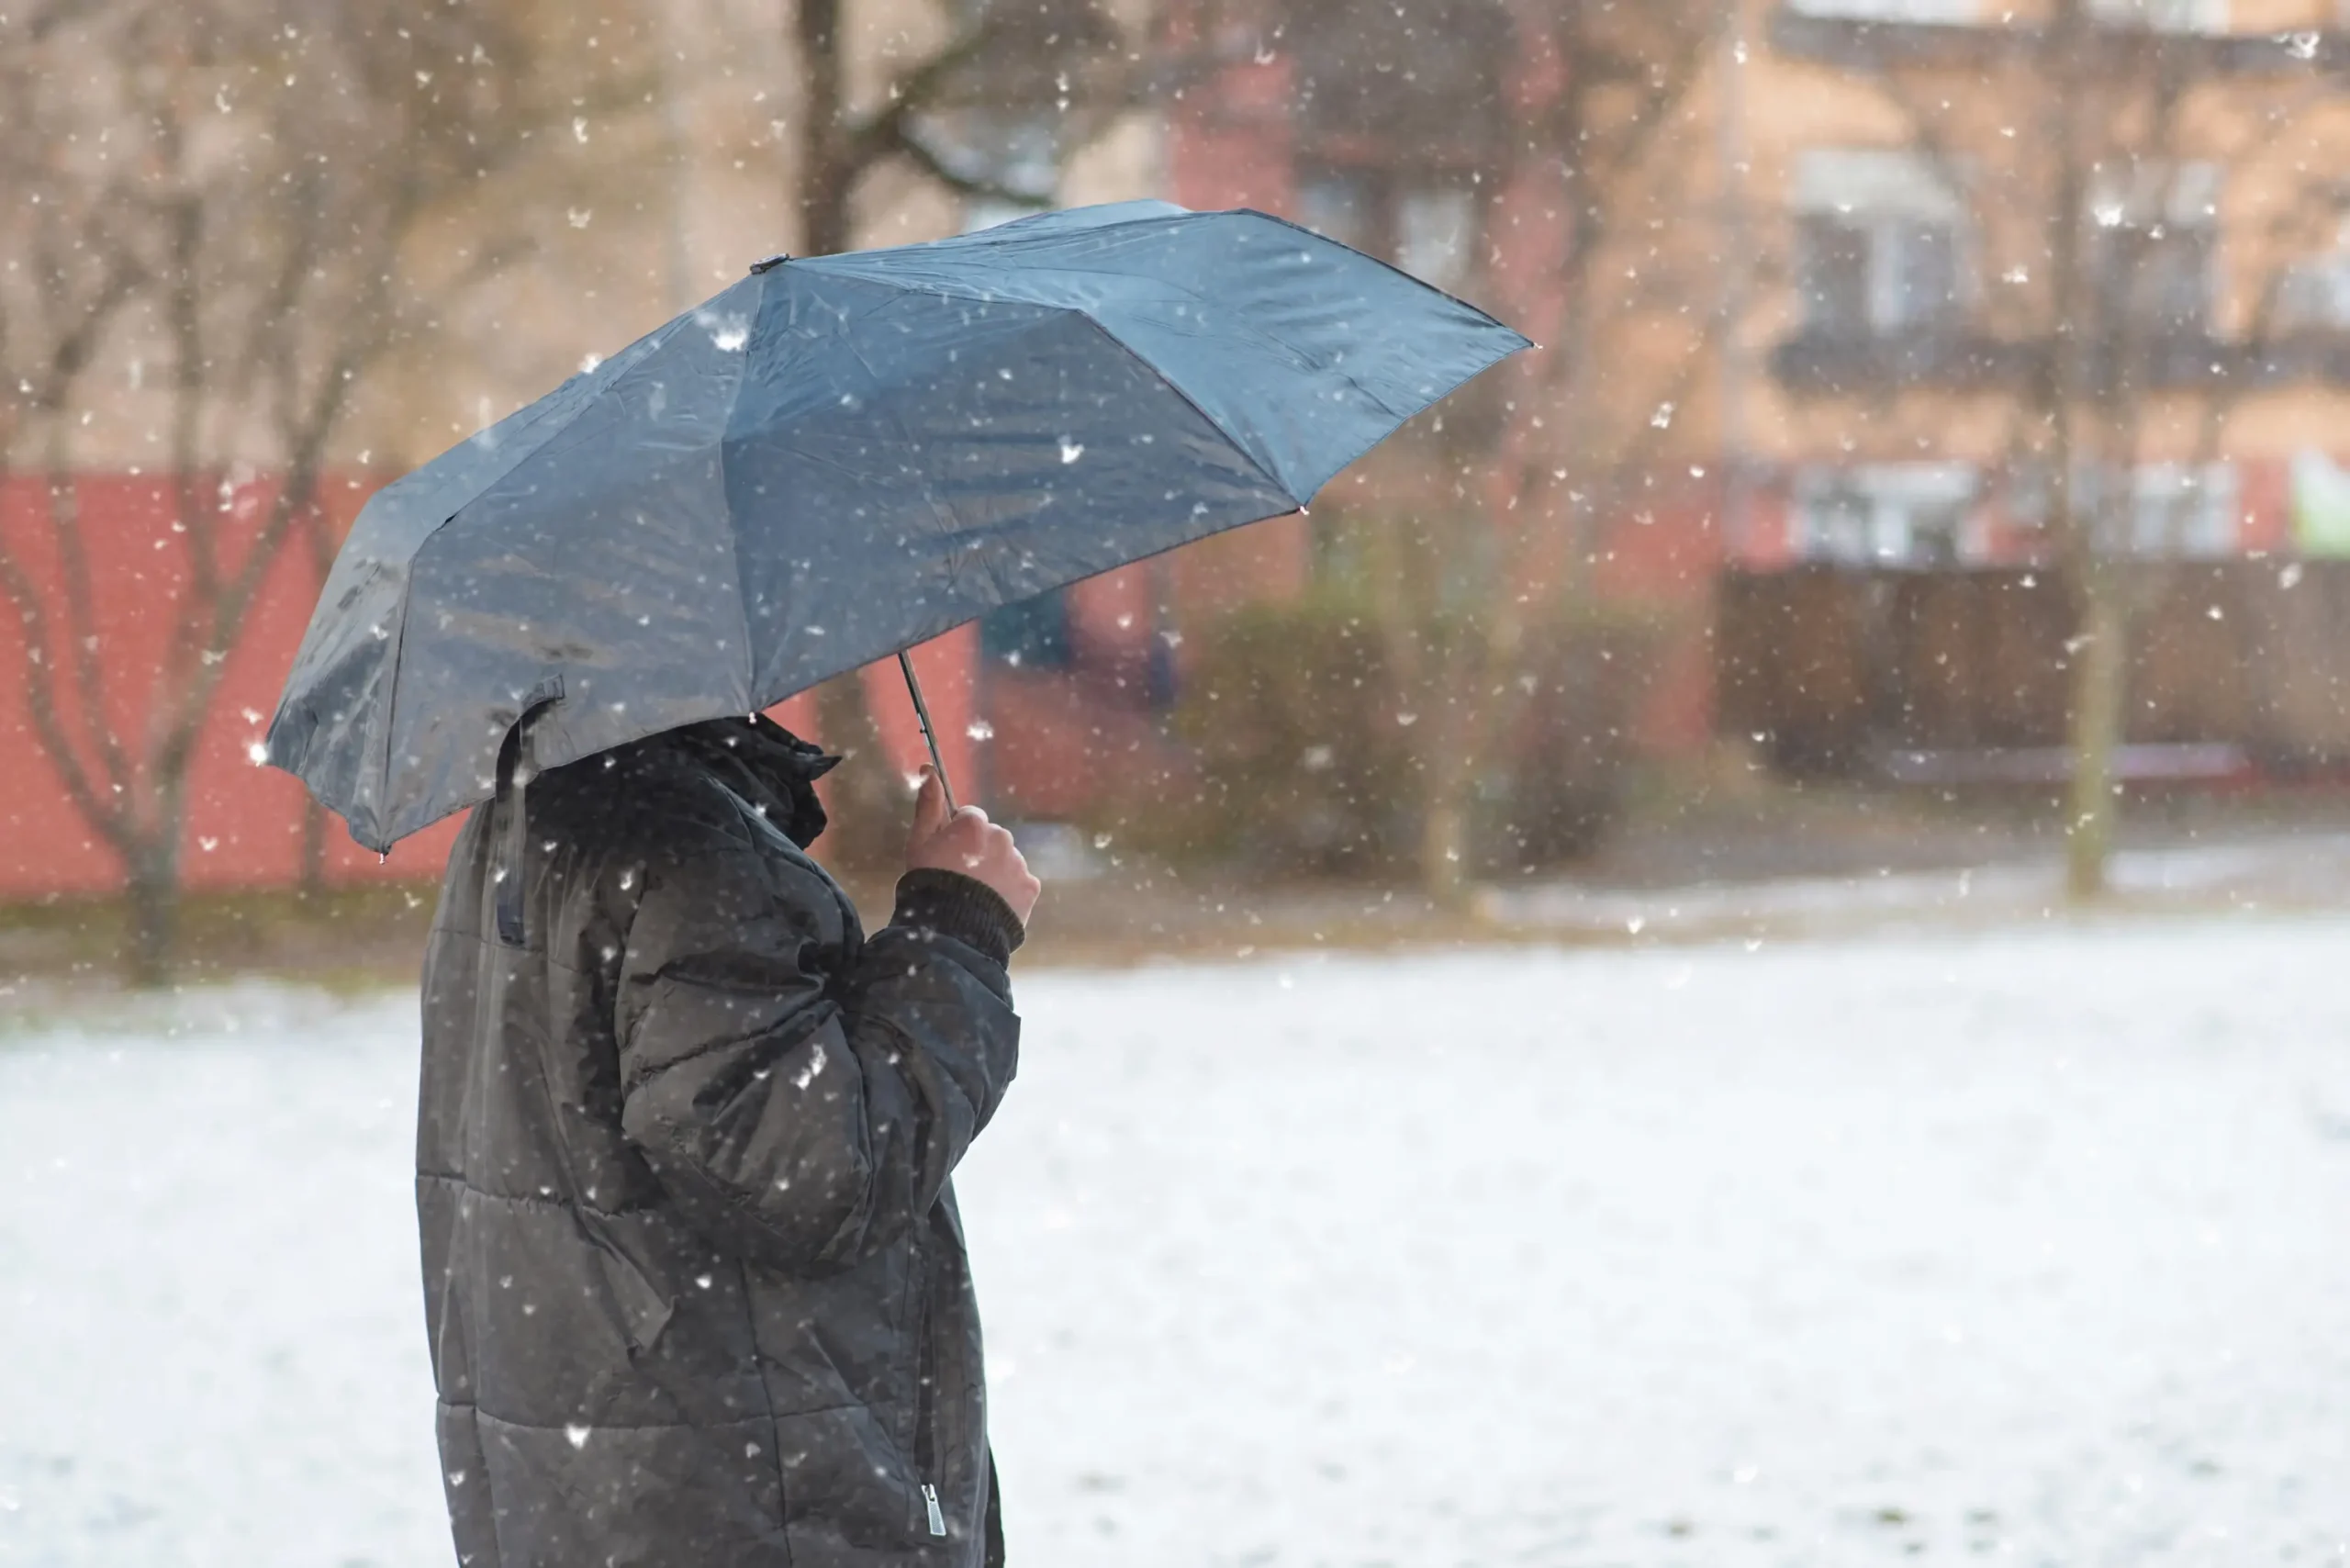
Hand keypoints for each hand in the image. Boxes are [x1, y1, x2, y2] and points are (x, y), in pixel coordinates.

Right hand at [905, 768, 1040, 925]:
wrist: (952, 930)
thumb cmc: (930, 882)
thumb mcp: (919, 842)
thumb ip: (928, 804)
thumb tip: (929, 769)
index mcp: (975, 824)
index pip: (970, 818)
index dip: (957, 835)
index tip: (947, 854)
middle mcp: (1002, 837)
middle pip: (990, 838)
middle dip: (978, 852)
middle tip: (960, 877)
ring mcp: (1019, 863)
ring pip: (1006, 859)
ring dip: (994, 871)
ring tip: (974, 896)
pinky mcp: (1030, 887)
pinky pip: (1019, 883)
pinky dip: (1008, 891)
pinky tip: (990, 905)